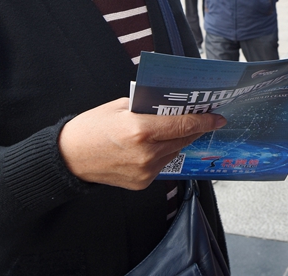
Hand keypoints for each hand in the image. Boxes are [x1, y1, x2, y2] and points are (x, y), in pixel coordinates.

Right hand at [58, 98, 225, 189]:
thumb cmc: (91, 128)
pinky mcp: (142, 182)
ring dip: (180, 140)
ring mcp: (145, 171)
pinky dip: (164, 152)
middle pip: (183, 139)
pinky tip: (158, 144)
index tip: (217, 117)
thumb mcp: (120, 106)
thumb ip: (148, 106)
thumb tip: (171, 105)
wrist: (70, 158)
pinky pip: (162, 163)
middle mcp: (146, 153)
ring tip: (182, 128)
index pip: (182, 124)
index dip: (204, 120)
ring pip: (175, 151)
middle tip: (205, 117)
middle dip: (196, 128)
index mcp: (140, 130)